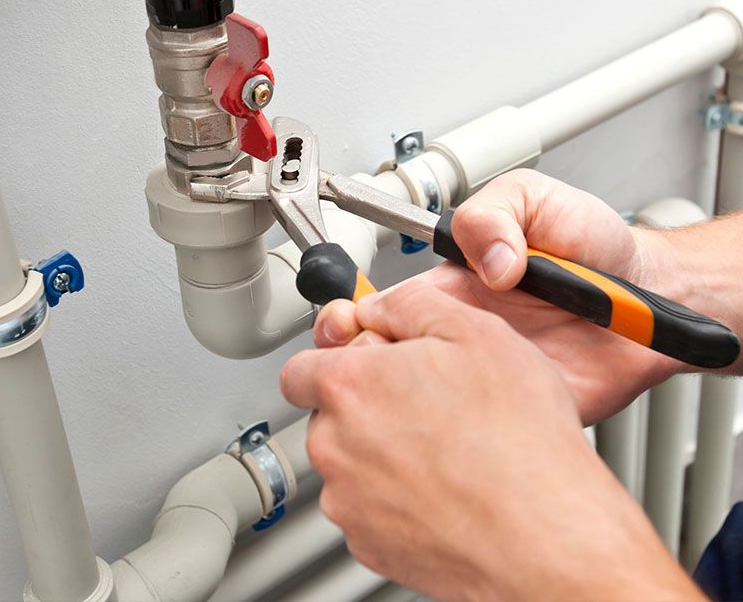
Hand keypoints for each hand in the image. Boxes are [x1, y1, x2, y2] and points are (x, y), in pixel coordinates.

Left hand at [281, 285, 701, 601]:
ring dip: (383, 450)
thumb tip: (381, 307)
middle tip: (424, 401)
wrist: (548, 537)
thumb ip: (409, 304)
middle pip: (329, 414)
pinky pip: (369, 507)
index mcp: (349, 386)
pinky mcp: (371, 545)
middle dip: (367, 403)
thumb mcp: (473, 330)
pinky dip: (397, 495)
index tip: (369, 362)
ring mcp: (350, 501)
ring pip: (350, 462)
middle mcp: (335, 446)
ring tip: (445, 446)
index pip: (301, 368)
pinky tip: (446, 485)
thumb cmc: (518, 440)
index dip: (339, 359)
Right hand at [316, 169, 683, 423]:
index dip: (356, 316)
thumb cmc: (595, 245)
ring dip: (403, 398)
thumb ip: (496, 213)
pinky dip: (459, 430)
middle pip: (391, 358)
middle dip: (361, 365)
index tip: (343, 321)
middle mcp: (463, 333)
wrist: (653, 296)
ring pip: (424, 400)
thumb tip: (486, 261)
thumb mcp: (537, 200)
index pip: (386, 305)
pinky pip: (479, 427)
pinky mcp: (521, 405)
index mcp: (454, 285)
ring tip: (409, 385)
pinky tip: (454, 420)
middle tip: (364, 361)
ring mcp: (488, 373)